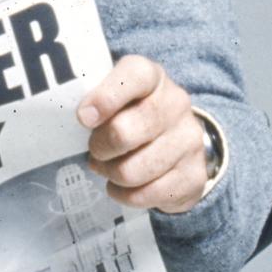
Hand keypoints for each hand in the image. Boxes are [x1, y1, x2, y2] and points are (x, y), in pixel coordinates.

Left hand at [77, 56, 206, 214]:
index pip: (134, 75)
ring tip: (109, 167)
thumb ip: (93, 101)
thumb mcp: (114, 98)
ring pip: (132, 171)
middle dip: (99, 147)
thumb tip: (77, 120)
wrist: (178, 144)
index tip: (83, 118)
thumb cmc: (131, 115)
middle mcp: (176, 104)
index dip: (106, 97)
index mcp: (152, 77)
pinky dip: (124, 195)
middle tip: (95, 150)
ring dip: (111, 174)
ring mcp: (189, 140)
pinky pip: (146, 195)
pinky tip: (123, 185)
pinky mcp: (194, 175)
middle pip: (125, 132)